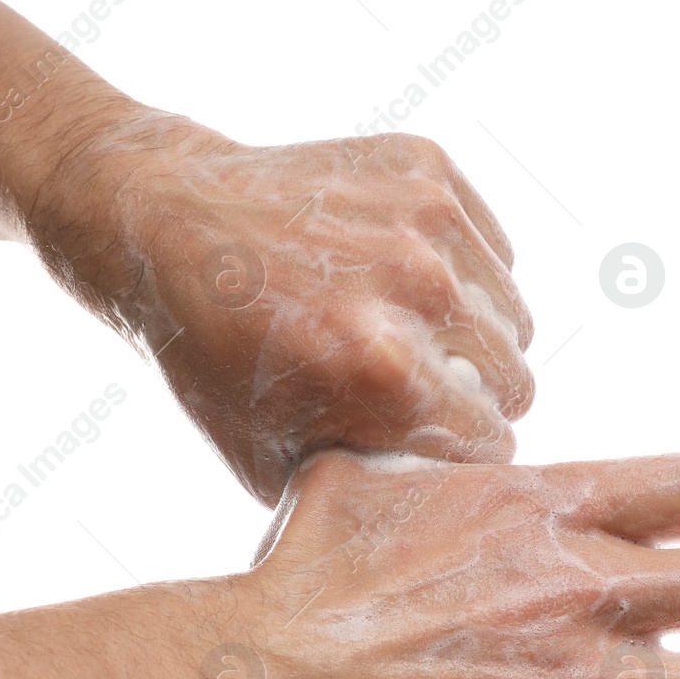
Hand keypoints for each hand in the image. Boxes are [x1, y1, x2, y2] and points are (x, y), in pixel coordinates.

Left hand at [31, 106, 533, 505]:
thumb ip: (364, 490)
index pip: (492, 442)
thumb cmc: (212, 354)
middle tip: (417, 390)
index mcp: (381, 370)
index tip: (425, 442)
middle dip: (473, 397)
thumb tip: (439, 510)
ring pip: (513, 316)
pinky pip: (496, 251)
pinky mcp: (429, 168)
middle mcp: (418, 288)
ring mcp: (428, 220)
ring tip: (409, 334)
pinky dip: (464, 272)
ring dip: (475, 336)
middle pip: (516, 381)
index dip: (458, 451)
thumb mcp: (272, 460)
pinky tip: (399, 278)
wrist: (163, 223)